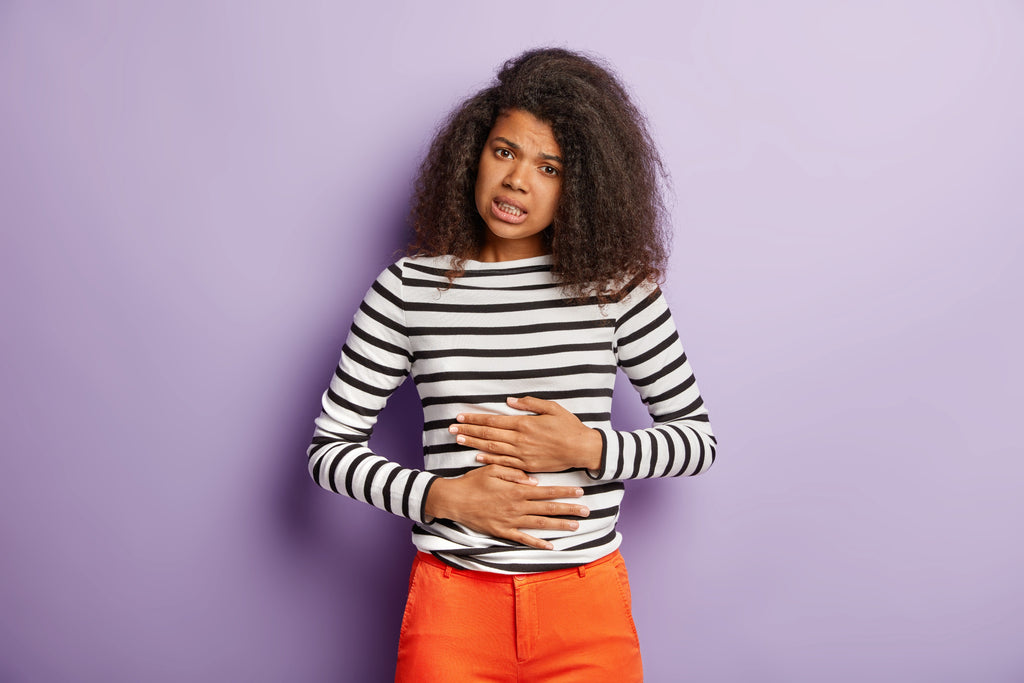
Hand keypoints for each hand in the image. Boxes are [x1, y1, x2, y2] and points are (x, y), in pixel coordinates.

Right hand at [424, 464, 589, 549]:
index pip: (546, 491)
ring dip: (559, 525)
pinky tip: (551, 546)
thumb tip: (535, 481)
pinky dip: (538, 543)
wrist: (454, 500)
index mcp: (516, 489)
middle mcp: (517, 506)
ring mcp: (511, 521)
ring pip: (540, 524)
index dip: (564, 491)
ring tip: (576, 525)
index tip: (579, 491)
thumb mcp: (493, 469)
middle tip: (587, 510)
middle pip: (548, 508)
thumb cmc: (473, 482)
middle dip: (569, 508)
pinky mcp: (503, 532)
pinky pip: (524, 539)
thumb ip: (515, 474)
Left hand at [448, 396, 602, 472]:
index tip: (460, 416)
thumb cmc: (569, 426)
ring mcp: (523, 455)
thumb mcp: (552, 408)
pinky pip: (504, 463)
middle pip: (488, 434)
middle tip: (451, 428)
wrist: (582, 449)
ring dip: (473, 443)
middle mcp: (520, 440)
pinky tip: (477, 456)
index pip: (493, 421)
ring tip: (458, 440)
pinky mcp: (528, 466)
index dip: (475, 419)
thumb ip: (530, 404)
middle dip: (468, 430)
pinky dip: (489, 460)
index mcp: (525, 424)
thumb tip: (509, 401)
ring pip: (492, 448)